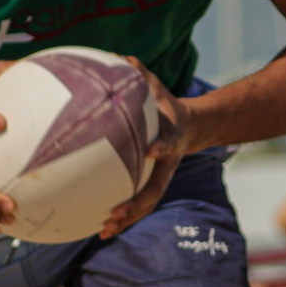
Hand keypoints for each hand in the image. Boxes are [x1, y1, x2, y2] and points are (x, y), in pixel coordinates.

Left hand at [99, 59, 191, 239]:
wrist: (188, 127)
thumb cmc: (164, 104)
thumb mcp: (156, 86)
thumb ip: (140, 74)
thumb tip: (120, 56)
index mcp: (169, 139)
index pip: (168, 143)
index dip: (161, 147)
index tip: (151, 149)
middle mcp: (165, 164)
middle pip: (155, 189)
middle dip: (136, 203)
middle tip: (116, 212)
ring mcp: (158, 177)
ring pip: (145, 204)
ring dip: (126, 219)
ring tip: (103, 230)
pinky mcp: (148, 184)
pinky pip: (134, 204)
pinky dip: (120, 217)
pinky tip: (97, 228)